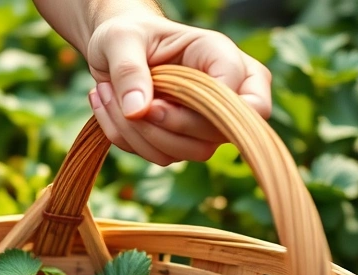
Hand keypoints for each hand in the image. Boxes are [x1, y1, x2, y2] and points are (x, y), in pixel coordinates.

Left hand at [85, 8, 271, 164]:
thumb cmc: (127, 35)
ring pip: (187, 152)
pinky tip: (112, 110)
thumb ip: (129, 70)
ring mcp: (207, 121)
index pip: (248, 104)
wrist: (115, 51)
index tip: (154, 104)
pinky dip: (128, 139)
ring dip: (139, 134)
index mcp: (223, 57)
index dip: (203, 113)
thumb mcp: (120, 40)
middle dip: (163, 128)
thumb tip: (138, 111)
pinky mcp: (183, 139)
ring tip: (108, 95)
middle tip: (126, 106)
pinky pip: (161, 155)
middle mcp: (226, 92)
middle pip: (216, 135)